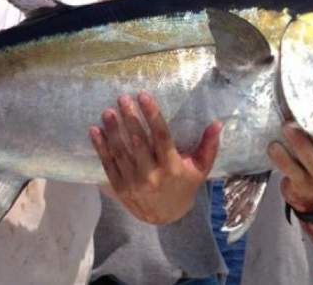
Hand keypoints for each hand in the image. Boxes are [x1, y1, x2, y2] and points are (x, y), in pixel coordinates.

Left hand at [89, 91, 220, 223]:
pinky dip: (100, 147)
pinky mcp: (119, 187)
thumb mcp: (200, 168)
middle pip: (138, 142)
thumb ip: (209, 146)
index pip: (162, 137)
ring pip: (121, 152)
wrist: (164, 216)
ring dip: (113, 130)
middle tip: (122, 98)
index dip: (152, 116)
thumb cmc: (184, 185)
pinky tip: (95, 130)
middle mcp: (152, 176)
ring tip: (108, 111)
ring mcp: (133, 183)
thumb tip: (217, 123)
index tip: (144, 97)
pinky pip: (108, 164)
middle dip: (129, 118)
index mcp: (172, 168)